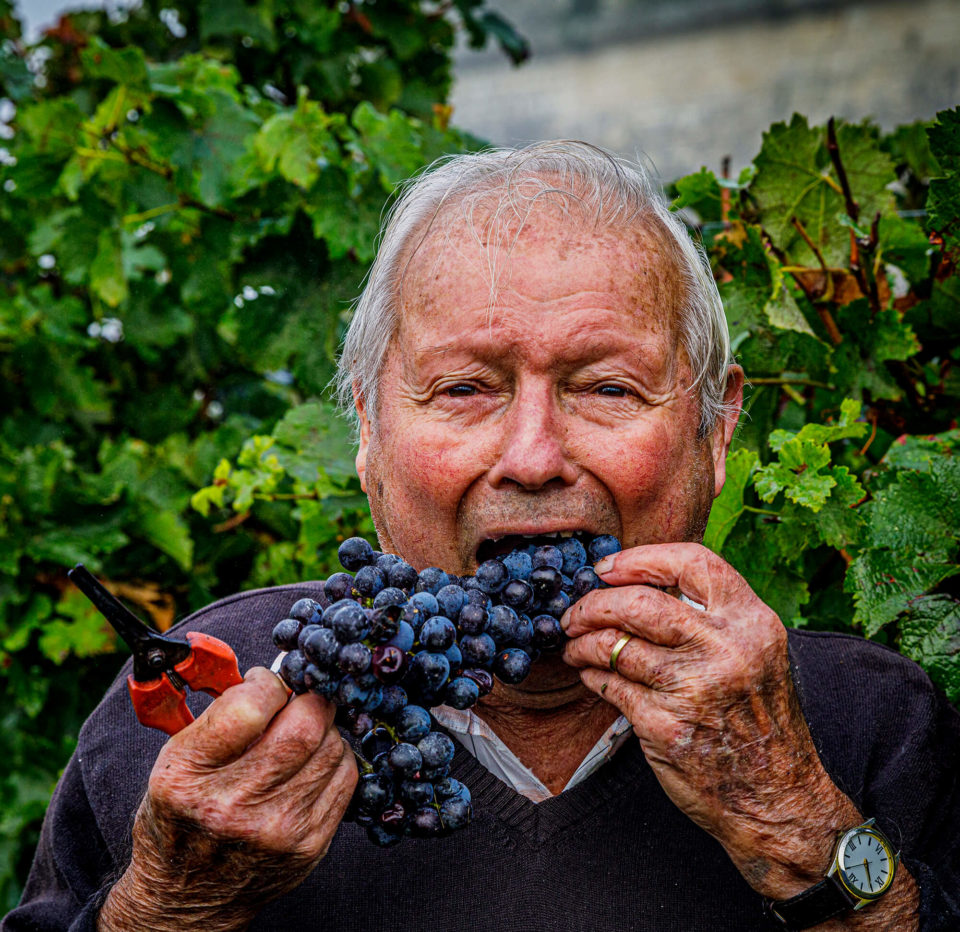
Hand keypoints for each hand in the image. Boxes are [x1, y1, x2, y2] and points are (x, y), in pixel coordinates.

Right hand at [98, 666, 356, 931]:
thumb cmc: (181, 814)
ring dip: (324, 727)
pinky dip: (336, 757)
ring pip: (333, 747)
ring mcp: (277, 830)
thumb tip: (278, 675)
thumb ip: (221, 713)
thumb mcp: (175, 759)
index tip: (266, 683)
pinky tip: (314, 760)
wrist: (185, 898)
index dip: (268, 683)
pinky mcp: (309, 846)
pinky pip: (346, 777)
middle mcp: (232, 807)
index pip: (251, 706)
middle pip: (304, 727)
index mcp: (188, 776)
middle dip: (309, 698)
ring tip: (303, 730)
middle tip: (299, 697)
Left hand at [561, 542, 859, 898]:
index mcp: (751, 622)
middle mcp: (726, 649)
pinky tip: (588, 675)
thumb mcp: (758, 654)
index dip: (640, 558)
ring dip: (583, 642)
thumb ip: (712, 618)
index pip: (691, 561)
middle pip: (640, 602)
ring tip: (575, 645)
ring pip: (615, 644)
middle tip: (575, 614)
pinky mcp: (666, 726)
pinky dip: (591, 676)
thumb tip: (637, 583)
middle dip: (595, 603)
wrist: (779, 802)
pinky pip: (611, 685)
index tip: (606, 568)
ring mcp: (694, 688)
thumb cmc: (758, 721)